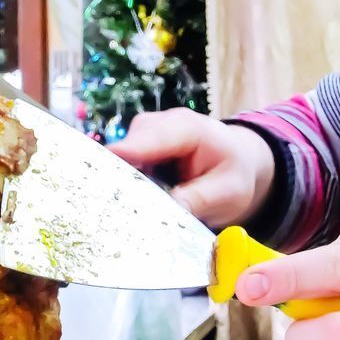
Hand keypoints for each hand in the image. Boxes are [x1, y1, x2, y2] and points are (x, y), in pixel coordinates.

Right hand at [110, 109, 275, 227]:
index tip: (102, 168)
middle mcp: (159, 125)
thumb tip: (165, 213)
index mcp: (187, 128)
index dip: (127, 153)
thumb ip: (199, 200)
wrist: (237, 161)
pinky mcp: (137, 150)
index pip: (152, 138)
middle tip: (107, 208)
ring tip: (113, 211)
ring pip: (120, 157)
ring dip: (117, 182)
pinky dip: (121, 183)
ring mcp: (144, 136)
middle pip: (128, 147)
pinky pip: (122, 165)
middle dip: (117, 175)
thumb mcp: (228, 191)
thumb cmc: (234, 173)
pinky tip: (122, 204)